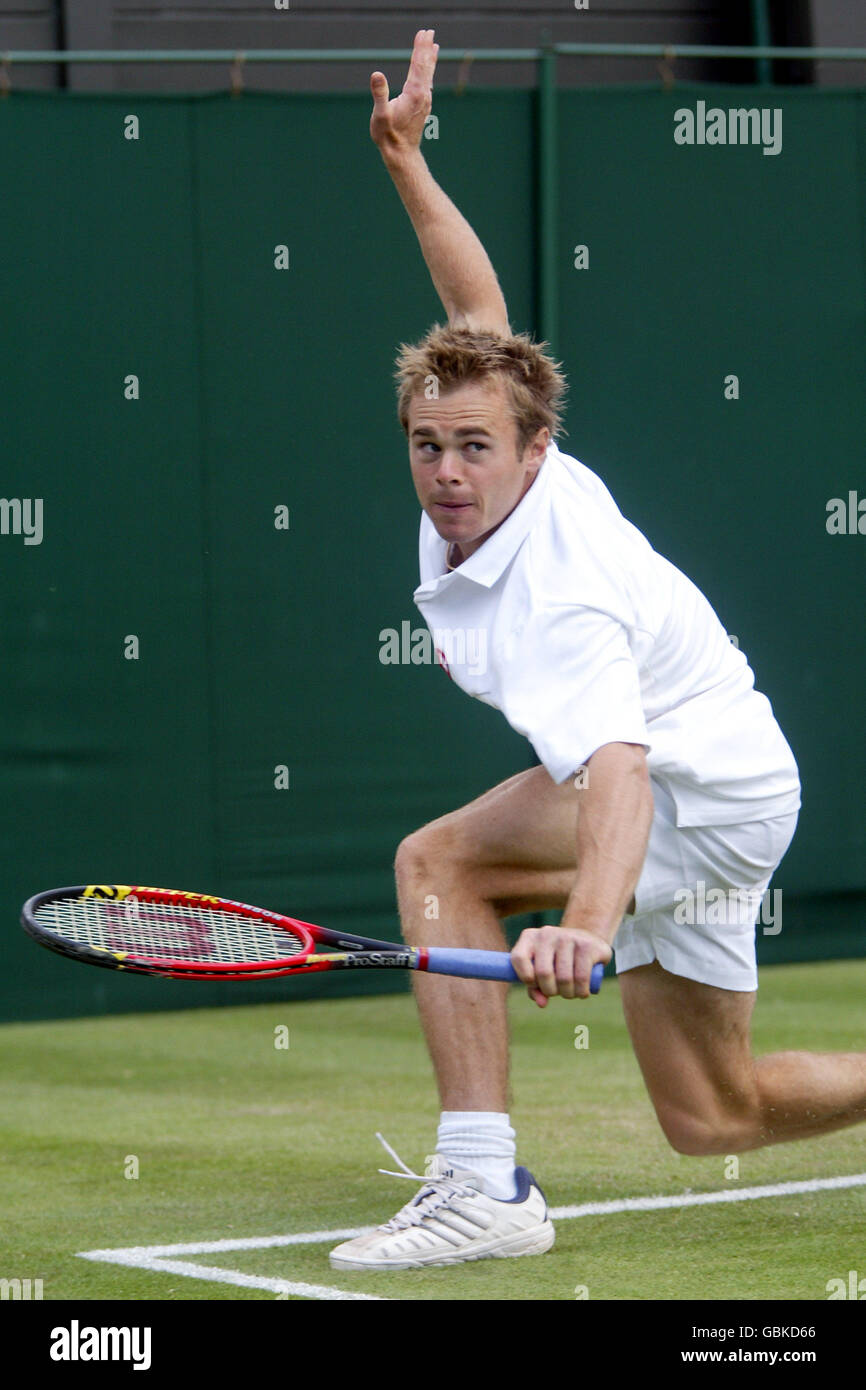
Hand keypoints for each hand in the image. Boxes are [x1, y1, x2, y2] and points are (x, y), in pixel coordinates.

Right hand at [370, 28, 438, 156]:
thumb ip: (379, 94)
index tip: (423, 33)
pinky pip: (427, 83)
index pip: (418, 64)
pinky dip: (428, 72)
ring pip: (428, 74)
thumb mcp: (380, 114)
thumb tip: (376, 74)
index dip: (420, 47)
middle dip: (427, 48)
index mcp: (414, 93)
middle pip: (426, 66)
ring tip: (434, 46)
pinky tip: (428, 71)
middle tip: (430, 31)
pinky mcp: (423, 107)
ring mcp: (425, 101)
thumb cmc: (388, 135)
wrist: (401, 154)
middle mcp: (423, 95)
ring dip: (430, 58)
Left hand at [511, 925, 611, 1007]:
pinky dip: (581, 991)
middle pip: (543, 973)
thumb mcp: (542, 970)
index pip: (518, 958)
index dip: (525, 978)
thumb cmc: (558, 960)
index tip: (536, 985)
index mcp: (530, 937)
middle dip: (550, 991)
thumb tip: (541, 1003)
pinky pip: (581, 977)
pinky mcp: (587, 945)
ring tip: (571, 992)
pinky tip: (582, 992)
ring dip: (568, 994)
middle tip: (557, 992)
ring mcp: (568, 937)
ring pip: (564, 978)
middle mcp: (547, 933)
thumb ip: (535, 988)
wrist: (588, 941)